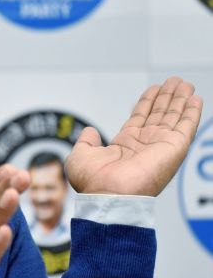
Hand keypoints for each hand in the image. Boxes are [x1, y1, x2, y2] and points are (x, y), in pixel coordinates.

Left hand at [66, 76, 202, 196]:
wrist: (107, 195)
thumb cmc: (93, 182)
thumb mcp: (81, 155)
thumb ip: (87, 141)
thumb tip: (90, 132)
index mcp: (124, 146)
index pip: (140, 119)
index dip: (147, 103)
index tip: (154, 89)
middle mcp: (144, 145)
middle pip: (159, 115)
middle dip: (167, 98)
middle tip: (174, 81)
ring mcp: (160, 146)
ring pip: (173, 117)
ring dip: (180, 99)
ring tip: (185, 84)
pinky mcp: (173, 148)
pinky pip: (185, 126)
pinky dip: (191, 112)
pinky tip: (195, 99)